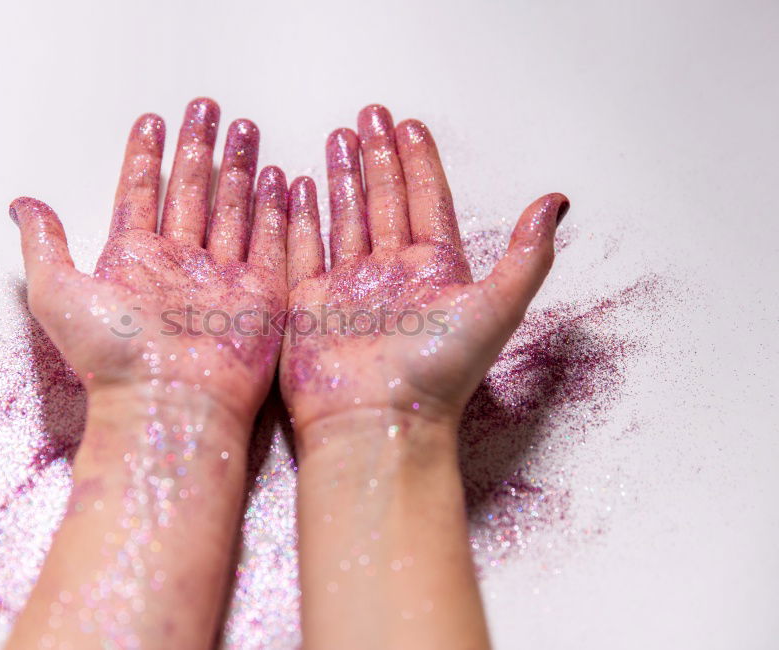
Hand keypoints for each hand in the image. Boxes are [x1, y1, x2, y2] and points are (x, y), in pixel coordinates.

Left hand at [6, 99, 288, 649]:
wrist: (170, 402)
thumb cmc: (112, 359)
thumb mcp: (57, 293)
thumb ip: (44, 244)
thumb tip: (21, 203)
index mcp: (133, 261)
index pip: (140, 194)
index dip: (144, 157)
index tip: (151, 122)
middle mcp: (179, 264)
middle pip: (190, 192)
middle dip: (197, 148)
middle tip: (205, 108)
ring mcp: (222, 278)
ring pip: (232, 208)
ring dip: (238, 168)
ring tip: (245, 129)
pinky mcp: (261, 295)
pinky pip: (271, 241)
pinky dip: (276, 209)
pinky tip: (279, 177)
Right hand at [281, 104, 566, 649]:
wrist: (377, 425)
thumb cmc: (438, 374)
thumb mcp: (495, 307)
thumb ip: (525, 254)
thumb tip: (557, 202)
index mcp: (435, 271)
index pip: (426, 201)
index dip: (419, 163)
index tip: (410, 126)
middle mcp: (392, 274)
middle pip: (385, 201)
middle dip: (378, 158)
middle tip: (370, 115)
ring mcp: (349, 287)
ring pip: (346, 217)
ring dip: (343, 178)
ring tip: (338, 138)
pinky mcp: (310, 304)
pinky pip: (304, 248)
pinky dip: (301, 217)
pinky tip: (298, 187)